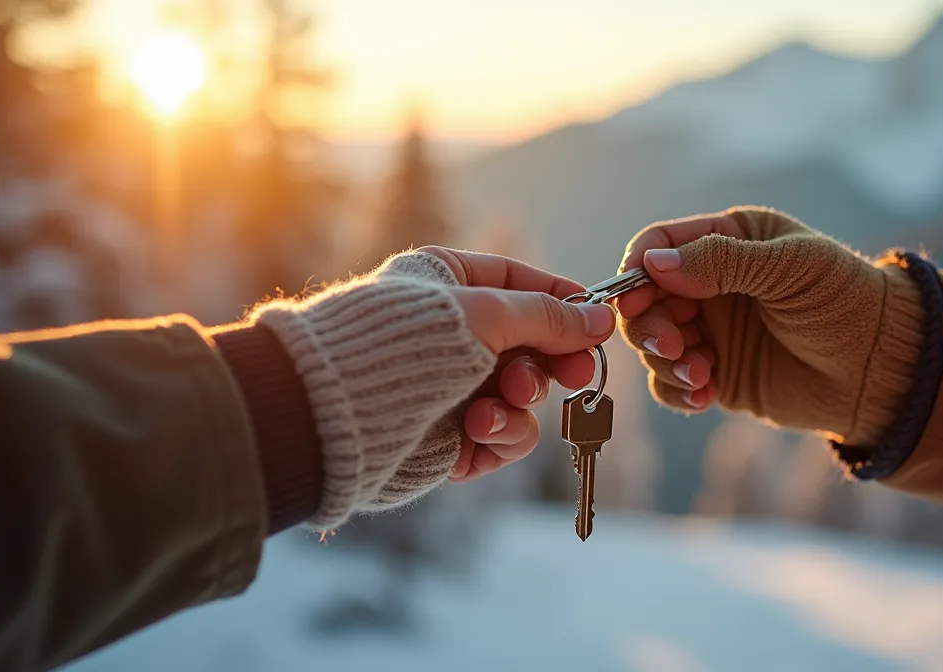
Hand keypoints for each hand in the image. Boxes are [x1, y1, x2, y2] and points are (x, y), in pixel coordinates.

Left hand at [414, 247, 615, 480]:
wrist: (340, 416)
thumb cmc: (406, 345)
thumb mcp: (487, 316)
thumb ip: (549, 318)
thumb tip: (602, 318)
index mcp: (445, 282)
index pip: (519, 282)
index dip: (562, 301)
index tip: (598, 322)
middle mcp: (448, 332)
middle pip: (528, 344)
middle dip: (548, 363)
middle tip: (576, 375)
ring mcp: (449, 386)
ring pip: (520, 396)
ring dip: (519, 404)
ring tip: (497, 407)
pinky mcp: (449, 436)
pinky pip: (501, 435)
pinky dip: (500, 435)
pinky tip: (479, 433)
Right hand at [614, 207, 923, 443]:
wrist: (884, 368)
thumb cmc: (846, 302)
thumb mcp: (790, 268)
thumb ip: (722, 261)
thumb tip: (653, 263)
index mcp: (728, 240)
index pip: (660, 245)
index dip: (638, 269)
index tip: (632, 297)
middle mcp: (711, 283)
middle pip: (646, 298)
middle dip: (648, 324)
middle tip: (671, 347)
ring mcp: (712, 331)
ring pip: (653, 343)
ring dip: (665, 362)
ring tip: (702, 375)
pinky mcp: (717, 374)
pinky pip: (673, 383)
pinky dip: (677, 391)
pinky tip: (706, 396)